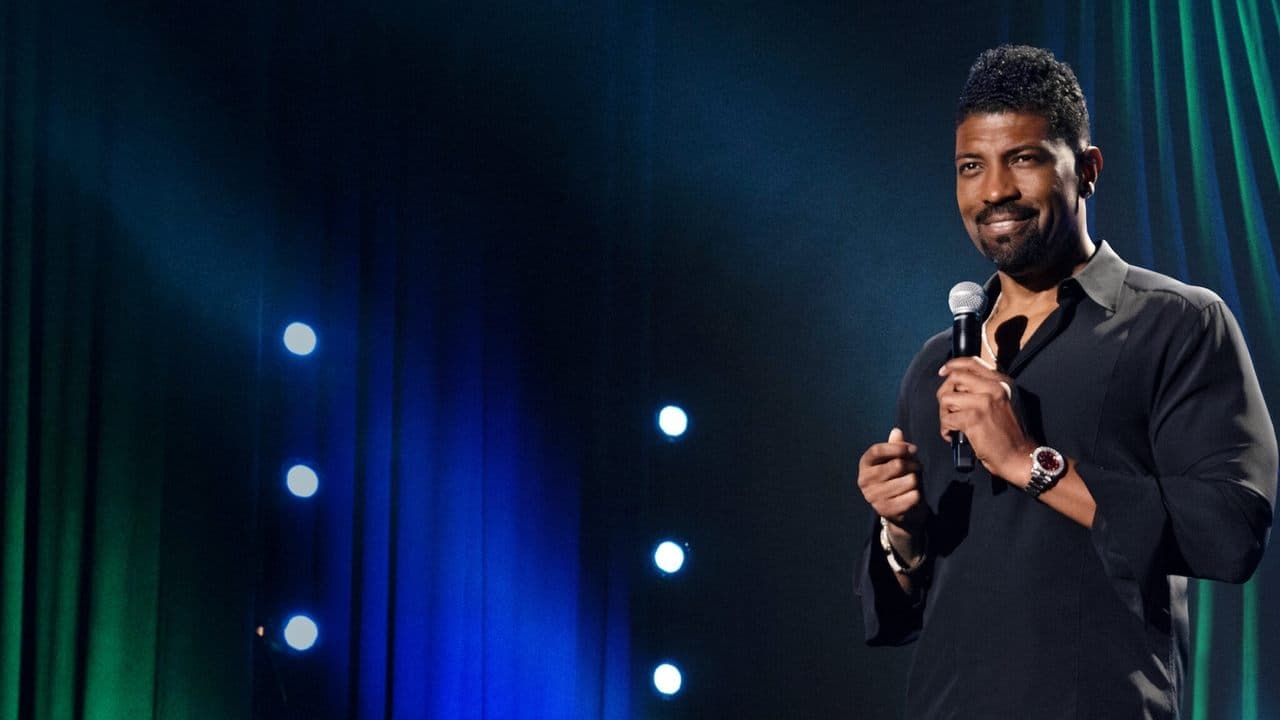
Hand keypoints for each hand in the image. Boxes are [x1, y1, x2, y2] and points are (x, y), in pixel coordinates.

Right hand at [857, 427, 926, 535]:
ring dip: (916, 481)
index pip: (877, 451)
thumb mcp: (897, 461)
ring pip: (909, 481)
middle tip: (916, 468)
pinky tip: (912, 497)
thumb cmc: (898, 479)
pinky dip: (917, 495)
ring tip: (912, 484)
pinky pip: (913, 496)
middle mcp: (864, 481)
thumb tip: (896, 431)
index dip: (897, 448)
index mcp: (864, 465)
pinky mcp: (886, 510)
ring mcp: (873, 497)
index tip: (913, 449)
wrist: (900, 511)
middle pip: (897, 465)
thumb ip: (896, 447)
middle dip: (913, 465)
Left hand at [936, 356, 1034, 482]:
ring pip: (947, 398)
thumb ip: (986, 389)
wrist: (1020, 456)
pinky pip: (947, 418)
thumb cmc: (1010, 433)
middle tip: (948, 409)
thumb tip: (959, 382)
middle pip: (954, 378)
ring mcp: (984, 402)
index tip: (943, 371)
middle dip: (944, 393)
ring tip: (952, 425)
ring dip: (944, 414)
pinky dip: (945, 429)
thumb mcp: (1005, 402)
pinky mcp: (974, 418)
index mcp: (1002, 382)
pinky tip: (953, 436)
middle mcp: (994, 388)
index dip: (953, 365)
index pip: (972, 362)